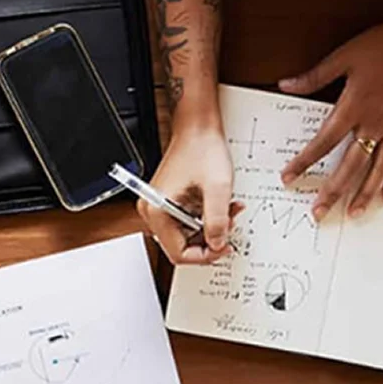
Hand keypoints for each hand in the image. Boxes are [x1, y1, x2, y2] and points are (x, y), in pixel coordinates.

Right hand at [139, 125, 242, 264]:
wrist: (198, 128)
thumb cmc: (202, 148)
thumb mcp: (217, 188)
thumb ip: (218, 221)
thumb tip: (218, 245)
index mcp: (157, 210)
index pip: (178, 253)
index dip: (205, 255)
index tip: (224, 247)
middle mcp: (153, 211)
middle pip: (181, 246)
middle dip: (209, 240)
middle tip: (229, 225)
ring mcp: (160, 207)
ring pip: (187, 235)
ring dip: (210, 229)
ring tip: (227, 212)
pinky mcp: (169, 202)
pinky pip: (188, 222)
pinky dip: (206, 219)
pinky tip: (218, 206)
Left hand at [278, 22, 382, 218]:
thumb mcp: (344, 56)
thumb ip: (314, 76)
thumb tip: (286, 84)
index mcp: (354, 107)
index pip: (323, 142)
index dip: (304, 161)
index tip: (289, 177)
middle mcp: (374, 123)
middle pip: (350, 166)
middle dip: (332, 191)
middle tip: (318, 212)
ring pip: (378, 169)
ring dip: (365, 194)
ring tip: (354, 213)